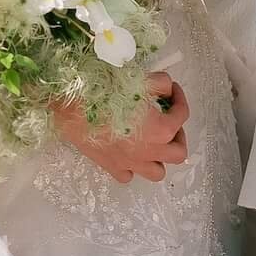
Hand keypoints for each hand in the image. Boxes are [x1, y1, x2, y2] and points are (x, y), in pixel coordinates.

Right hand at [54, 74, 189, 184]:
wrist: (73, 106)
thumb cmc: (106, 92)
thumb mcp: (140, 79)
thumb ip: (161, 84)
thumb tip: (167, 88)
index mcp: (161, 129)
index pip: (182, 115)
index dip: (180, 99)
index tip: (173, 91)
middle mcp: (151, 151)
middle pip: (178, 152)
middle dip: (178, 136)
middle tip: (168, 122)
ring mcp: (131, 163)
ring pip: (157, 172)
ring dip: (159, 159)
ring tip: (152, 144)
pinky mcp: (112, 167)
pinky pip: (128, 175)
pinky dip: (132, 167)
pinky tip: (127, 153)